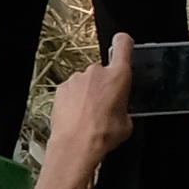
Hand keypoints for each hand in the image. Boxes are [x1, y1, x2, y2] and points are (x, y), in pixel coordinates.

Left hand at [47, 34, 140, 165]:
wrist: (76, 145)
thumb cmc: (103, 134)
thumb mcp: (127, 123)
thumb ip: (125, 108)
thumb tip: (120, 111)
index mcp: (118, 76)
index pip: (123, 45)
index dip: (124, 44)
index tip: (123, 45)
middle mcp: (96, 72)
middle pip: (103, 71)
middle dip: (104, 85)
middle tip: (105, 105)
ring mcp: (77, 78)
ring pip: (86, 81)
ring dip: (88, 93)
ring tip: (89, 115)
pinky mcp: (62, 88)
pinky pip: (72, 90)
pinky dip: (74, 99)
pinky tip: (76, 116)